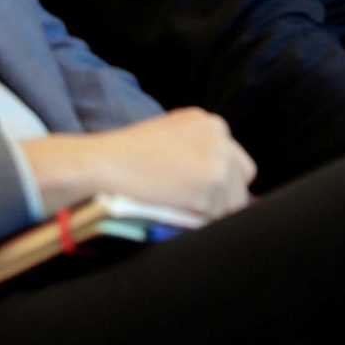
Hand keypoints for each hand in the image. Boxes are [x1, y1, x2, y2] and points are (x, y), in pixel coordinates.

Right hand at [18, 108, 255, 221]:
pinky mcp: (214, 184)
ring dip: (213, 210)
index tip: (201, 194)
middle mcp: (219, 135)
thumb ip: (194, 149)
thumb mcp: (167, 136)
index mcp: (209, 122)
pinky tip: (180, 217)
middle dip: (224, 193)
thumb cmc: (125, 155)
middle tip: (195, 207)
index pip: (233, 158)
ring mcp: (219, 159)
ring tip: (182, 213)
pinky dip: (204, 221)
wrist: (102, 164)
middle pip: (241, 176)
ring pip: (234, 198)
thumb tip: (212, 179)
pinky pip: (221, 214)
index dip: (219, 180)